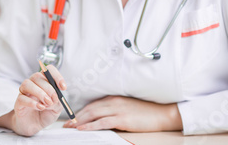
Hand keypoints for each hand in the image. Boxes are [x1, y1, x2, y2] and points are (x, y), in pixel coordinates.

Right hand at [0, 65, 65, 135]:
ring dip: (40, 93)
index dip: (56, 76)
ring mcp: (24, 92)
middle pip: (37, 76)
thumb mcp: (57, 108)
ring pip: (27, 84)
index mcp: (43, 82)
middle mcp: (33, 84)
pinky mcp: (18, 103)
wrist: (34, 126)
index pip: (48, 70)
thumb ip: (58, 101)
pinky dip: (32, 102)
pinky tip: (40, 108)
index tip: (63, 87)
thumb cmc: (45, 114)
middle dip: (48, 88)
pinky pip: (22, 98)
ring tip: (47, 103)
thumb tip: (56, 96)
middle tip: (54, 99)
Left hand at [62, 96, 182, 131]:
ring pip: (93, 114)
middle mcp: (113, 102)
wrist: (161, 113)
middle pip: (89, 109)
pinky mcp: (122, 119)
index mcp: (113, 98)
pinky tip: (82, 128)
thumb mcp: (127, 107)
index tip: (71, 118)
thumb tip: (101, 117)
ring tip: (70, 127)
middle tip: (66, 124)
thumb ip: (114, 109)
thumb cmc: (145, 112)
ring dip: (79, 121)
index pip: (92, 105)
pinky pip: (102, 122)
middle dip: (76, 117)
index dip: (80, 111)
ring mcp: (117, 110)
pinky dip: (90, 125)